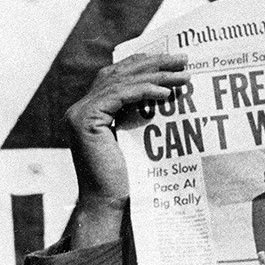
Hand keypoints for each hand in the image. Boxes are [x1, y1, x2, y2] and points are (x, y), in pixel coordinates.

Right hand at [66, 53, 188, 247]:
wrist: (112, 205)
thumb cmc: (130, 180)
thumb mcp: (139, 140)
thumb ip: (142, 116)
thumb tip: (168, 93)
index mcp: (92, 111)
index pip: (119, 77)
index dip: (144, 64)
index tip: (173, 60)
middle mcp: (81, 108)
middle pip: (120, 74)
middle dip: (154, 63)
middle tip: (184, 59)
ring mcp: (80, 113)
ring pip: (122, 82)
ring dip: (156, 76)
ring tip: (184, 75)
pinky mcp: (85, 121)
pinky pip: (118, 96)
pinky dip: (143, 91)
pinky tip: (166, 93)